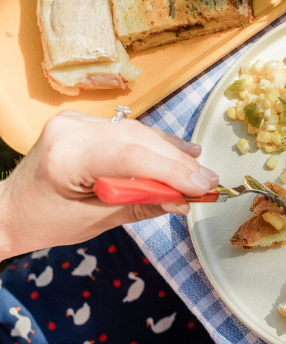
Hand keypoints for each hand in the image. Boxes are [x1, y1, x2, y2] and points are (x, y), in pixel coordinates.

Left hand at [0, 110, 218, 258]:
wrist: (13, 208)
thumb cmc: (48, 221)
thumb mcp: (98, 220)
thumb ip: (143, 206)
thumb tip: (184, 201)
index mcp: (67, 157)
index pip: (131, 156)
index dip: (172, 171)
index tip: (203, 187)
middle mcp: (71, 130)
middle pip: (139, 140)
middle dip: (178, 164)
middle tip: (208, 183)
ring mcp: (77, 122)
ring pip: (138, 132)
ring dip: (172, 153)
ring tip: (201, 171)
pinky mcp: (85, 123)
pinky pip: (129, 132)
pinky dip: (156, 145)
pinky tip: (182, 151)